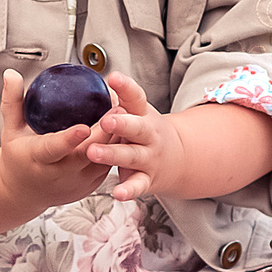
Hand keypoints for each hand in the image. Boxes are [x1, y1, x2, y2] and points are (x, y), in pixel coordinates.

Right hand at [0, 69, 110, 209]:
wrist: (23, 193)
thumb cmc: (18, 157)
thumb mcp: (10, 130)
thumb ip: (12, 102)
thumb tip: (11, 74)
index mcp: (37, 159)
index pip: (54, 149)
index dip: (70, 139)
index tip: (84, 127)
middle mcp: (58, 174)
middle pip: (85, 155)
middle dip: (104, 134)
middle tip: (117, 109)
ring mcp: (76, 183)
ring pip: (101, 161)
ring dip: (114, 138)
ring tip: (124, 113)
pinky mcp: (89, 186)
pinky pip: (106, 166)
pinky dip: (115, 147)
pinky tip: (122, 128)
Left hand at [82, 75, 190, 201]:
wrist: (178, 158)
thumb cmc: (145, 131)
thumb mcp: (137, 112)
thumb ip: (118, 98)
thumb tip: (93, 80)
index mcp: (143, 114)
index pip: (136, 97)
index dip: (125, 87)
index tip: (113, 78)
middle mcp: (149, 135)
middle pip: (136, 127)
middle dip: (122, 124)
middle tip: (106, 120)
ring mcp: (149, 157)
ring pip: (131, 156)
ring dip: (113, 155)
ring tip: (93, 152)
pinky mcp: (147, 179)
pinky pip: (138, 186)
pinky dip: (128, 190)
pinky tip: (117, 193)